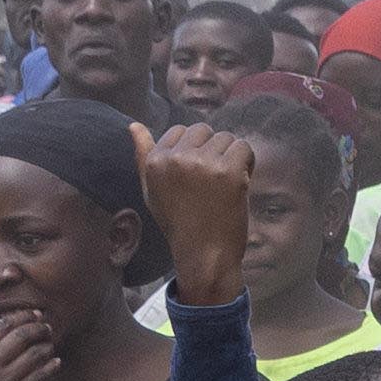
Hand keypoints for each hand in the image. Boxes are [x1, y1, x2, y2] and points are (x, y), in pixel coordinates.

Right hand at [139, 120, 260, 312]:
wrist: (204, 255)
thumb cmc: (179, 224)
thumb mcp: (152, 190)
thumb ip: (143, 156)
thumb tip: (134, 125)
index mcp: (156, 161)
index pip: (179, 131)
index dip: (194, 150)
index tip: (197, 174)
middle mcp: (177, 158)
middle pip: (203, 130)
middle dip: (212, 149)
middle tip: (213, 179)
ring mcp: (203, 164)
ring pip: (225, 138)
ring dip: (230, 156)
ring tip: (225, 183)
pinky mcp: (229, 172)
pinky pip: (244, 148)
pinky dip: (247, 163)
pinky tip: (240, 183)